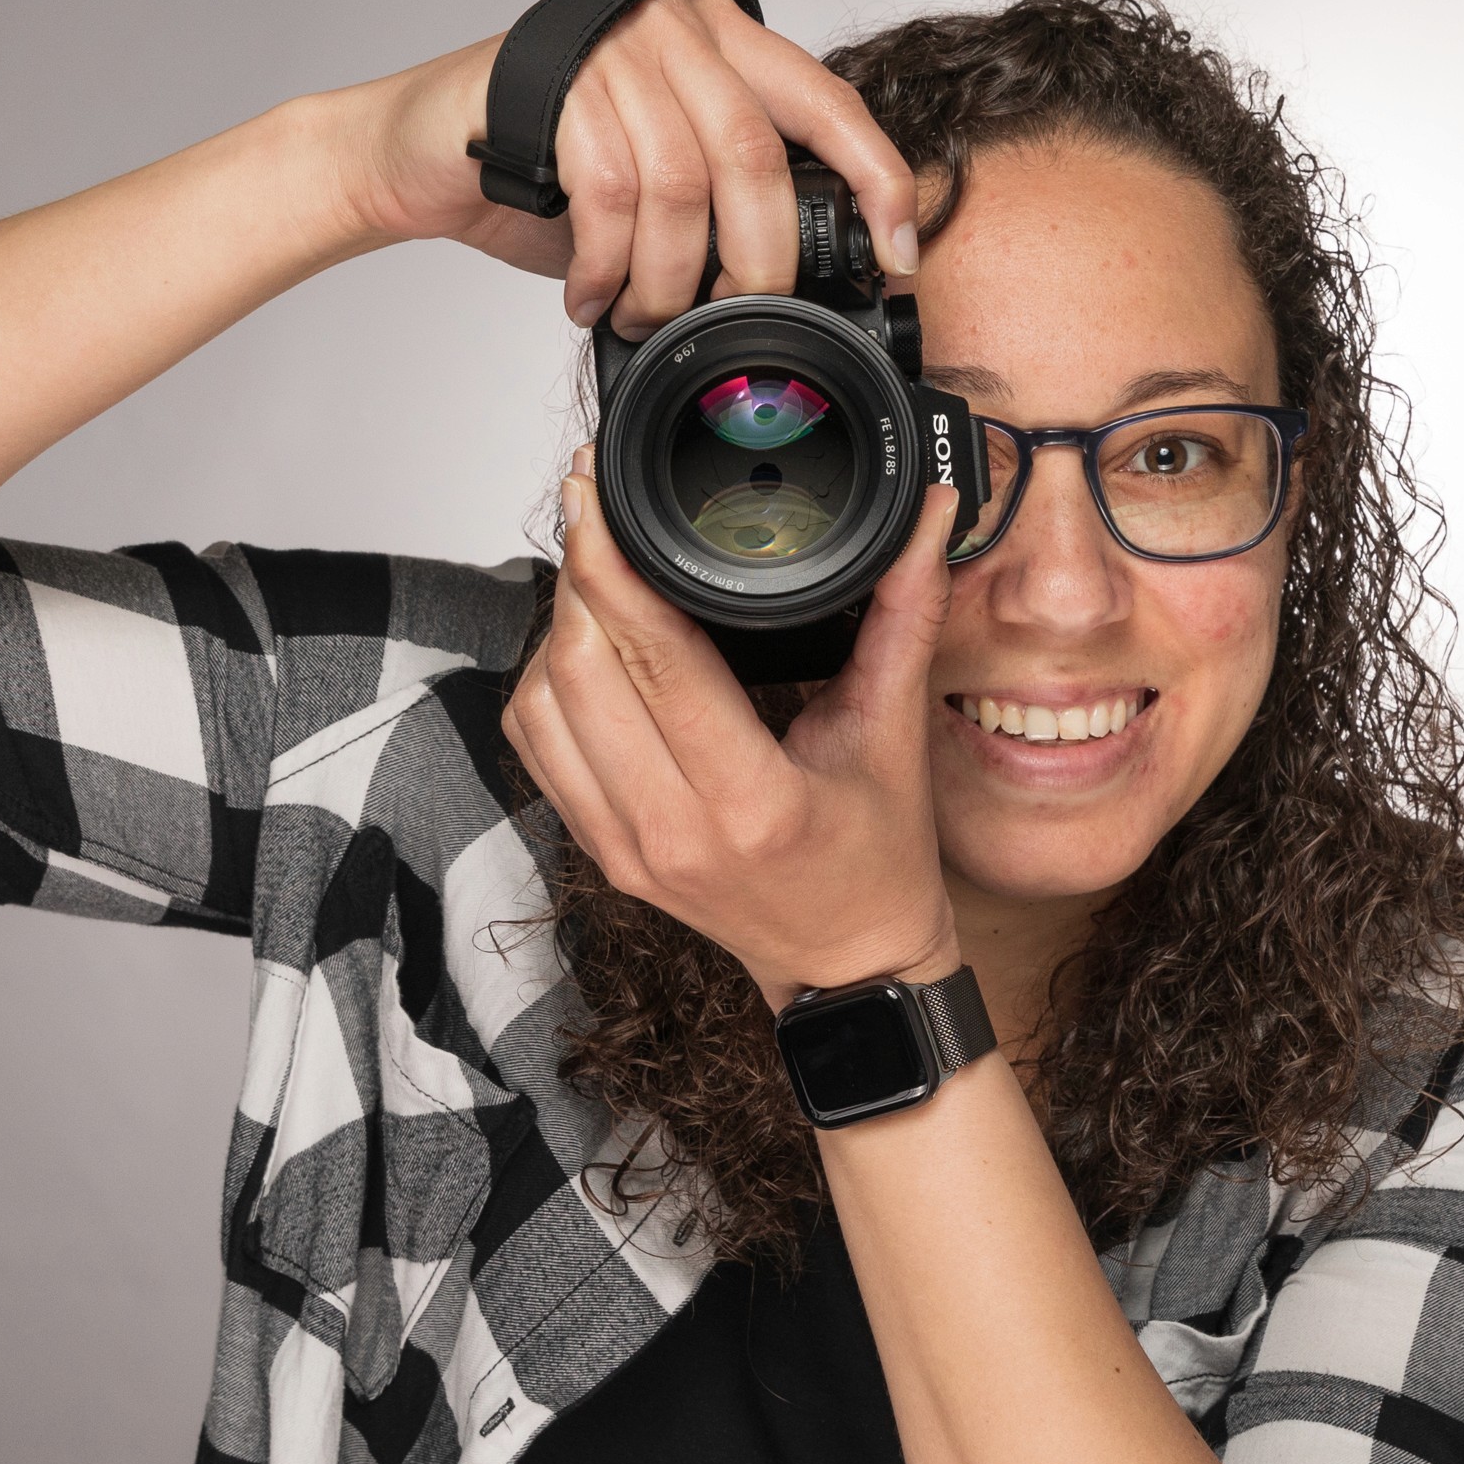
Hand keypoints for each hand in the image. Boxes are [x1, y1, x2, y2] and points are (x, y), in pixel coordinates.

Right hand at [337, 0, 918, 334]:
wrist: (420, 151)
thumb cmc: (537, 169)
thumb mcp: (653, 183)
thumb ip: (719, 203)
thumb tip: (788, 283)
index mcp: (721, 40)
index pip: (826, 101)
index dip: (875, 179)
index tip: (897, 254)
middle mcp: (676, 28)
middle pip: (754, 156)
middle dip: (753, 262)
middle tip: (728, 318)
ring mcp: (616, 47)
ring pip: (680, 186)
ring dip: (666, 280)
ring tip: (641, 317)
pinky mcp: (556, 84)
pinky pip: (611, 196)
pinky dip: (609, 270)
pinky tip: (593, 300)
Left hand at [503, 457, 963, 1009]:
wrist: (845, 965)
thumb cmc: (876, 862)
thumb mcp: (894, 738)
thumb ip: (904, 618)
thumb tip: (925, 518)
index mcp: (751, 802)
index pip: (656, 662)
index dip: (614, 568)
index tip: (597, 497)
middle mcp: (673, 830)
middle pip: (581, 675)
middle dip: (577, 577)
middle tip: (591, 511)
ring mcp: (626, 849)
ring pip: (542, 710)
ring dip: (556, 632)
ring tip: (594, 577)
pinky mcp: (601, 854)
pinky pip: (538, 751)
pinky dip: (545, 687)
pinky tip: (582, 648)